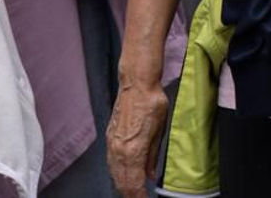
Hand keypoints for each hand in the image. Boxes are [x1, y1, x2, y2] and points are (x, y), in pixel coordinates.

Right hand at [107, 81, 170, 197]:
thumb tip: (150, 175)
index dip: (139, 197)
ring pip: (114, 174)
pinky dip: (116, 173)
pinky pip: (111, 162)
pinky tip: (122, 176)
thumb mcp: (160, 132)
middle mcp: (119, 150)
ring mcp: (112, 143)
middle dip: (130, 194)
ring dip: (122, 186)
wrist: (137, 83)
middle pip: (122, 182)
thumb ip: (153, 157)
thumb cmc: (152, 102)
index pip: (134, 184)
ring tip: (132, 192)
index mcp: (134, 150)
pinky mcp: (110, 137)